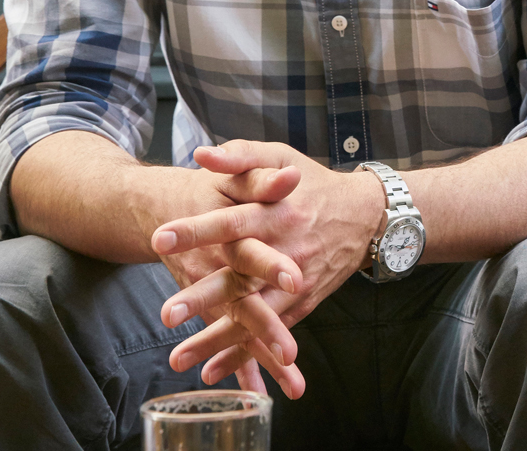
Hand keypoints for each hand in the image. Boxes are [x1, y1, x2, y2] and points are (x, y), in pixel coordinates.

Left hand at [149, 142, 385, 397]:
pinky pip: (271, 332)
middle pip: (240, 277)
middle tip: (166, 313)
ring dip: (217, 338)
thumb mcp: (281, 157)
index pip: (231, 222)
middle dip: (204, 297)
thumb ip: (241, 156)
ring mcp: (295, 282)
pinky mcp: (302, 304)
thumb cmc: (313, 183)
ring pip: (253, 314)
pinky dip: (244, 355)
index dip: (198, 230)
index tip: (160, 238)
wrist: (366, 214)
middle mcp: (286, 250)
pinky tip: (212, 371)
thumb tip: (200, 155)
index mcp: (276, 212)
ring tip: (178, 358)